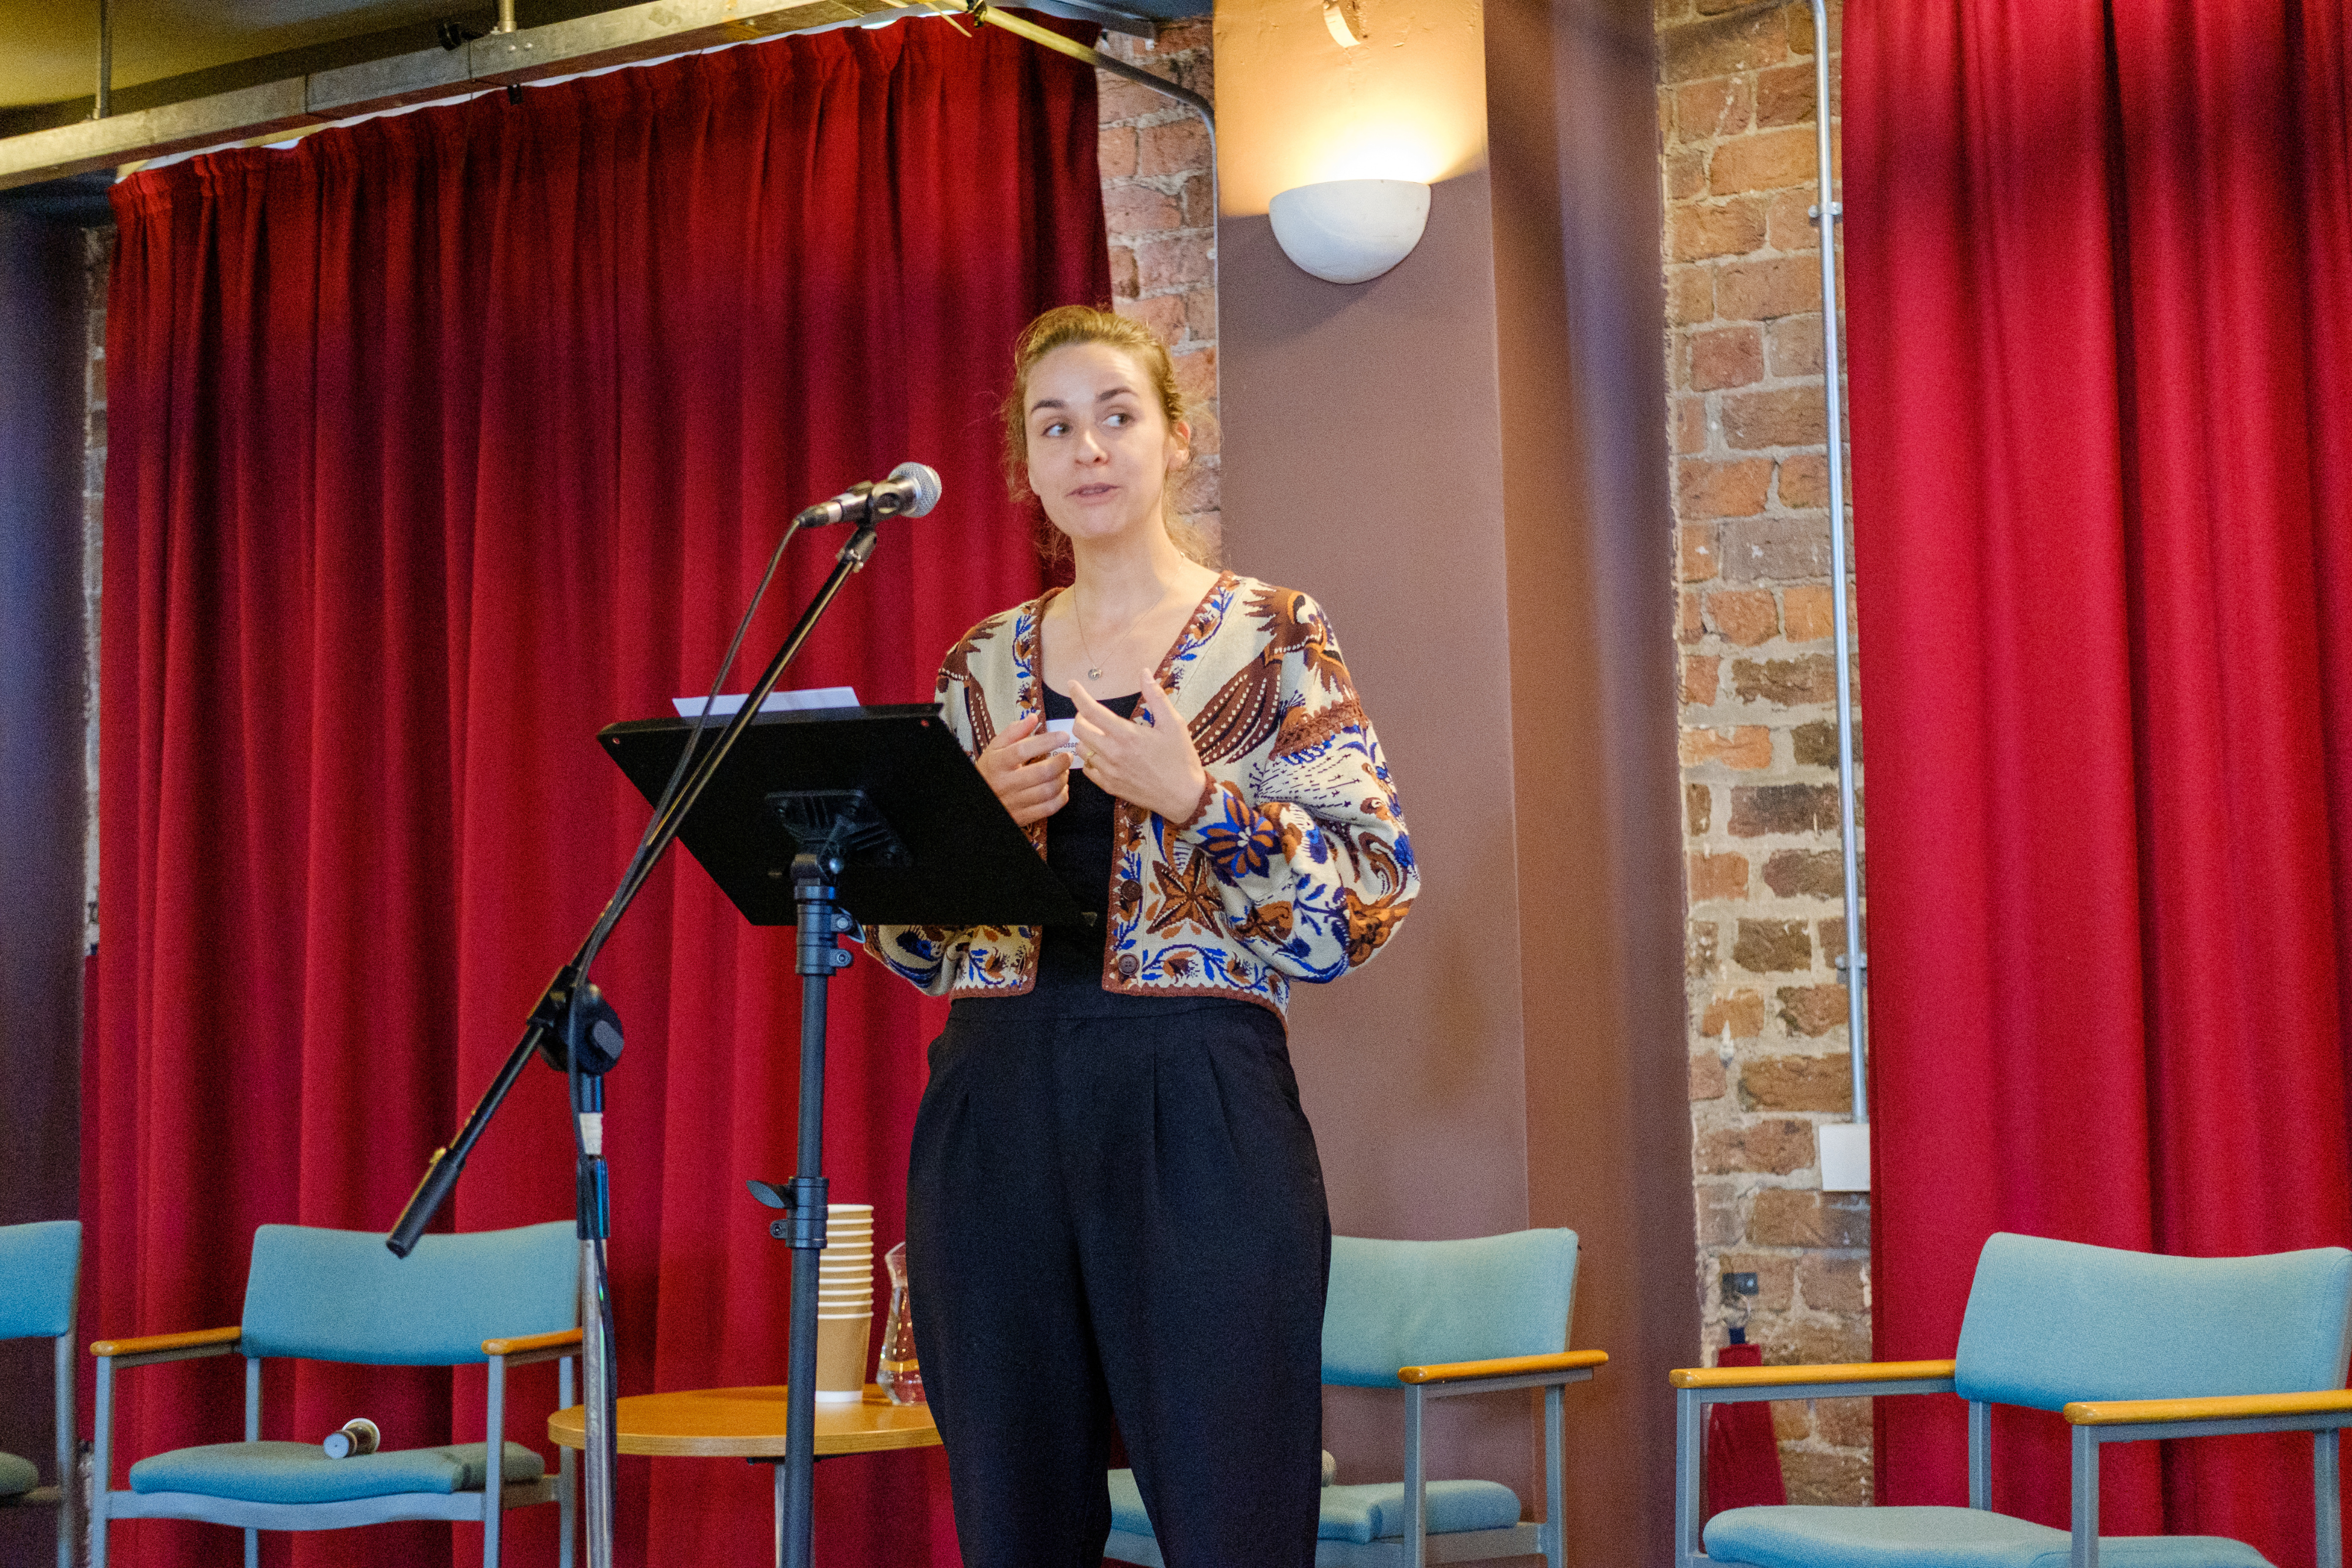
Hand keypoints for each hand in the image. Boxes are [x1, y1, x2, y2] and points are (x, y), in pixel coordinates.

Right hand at [976, 711, 1070, 826]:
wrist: (980, 799)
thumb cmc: (991, 771)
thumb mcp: (996, 748)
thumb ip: (1014, 732)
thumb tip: (1032, 717)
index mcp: (998, 763)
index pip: (1023, 750)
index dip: (1046, 741)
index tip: (1062, 735)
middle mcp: (1005, 783)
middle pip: (1040, 773)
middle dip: (1060, 762)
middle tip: (1067, 755)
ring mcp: (1014, 802)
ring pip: (1047, 791)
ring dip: (1062, 779)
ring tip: (1064, 770)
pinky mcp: (1022, 816)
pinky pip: (1049, 808)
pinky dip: (1061, 797)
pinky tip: (1061, 787)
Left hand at [1070, 668, 1209, 822]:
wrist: (1184, 797)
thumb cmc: (1181, 759)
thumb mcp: (1174, 724)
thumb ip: (1156, 697)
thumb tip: (1144, 673)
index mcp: (1126, 734)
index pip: (1091, 711)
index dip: (1078, 695)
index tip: (1072, 685)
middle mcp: (1112, 753)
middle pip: (1079, 729)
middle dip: (1081, 716)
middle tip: (1091, 714)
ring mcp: (1108, 772)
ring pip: (1080, 749)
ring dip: (1085, 738)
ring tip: (1099, 735)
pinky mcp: (1109, 786)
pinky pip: (1087, 769)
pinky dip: (1089, 759)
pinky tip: (1102, 755)